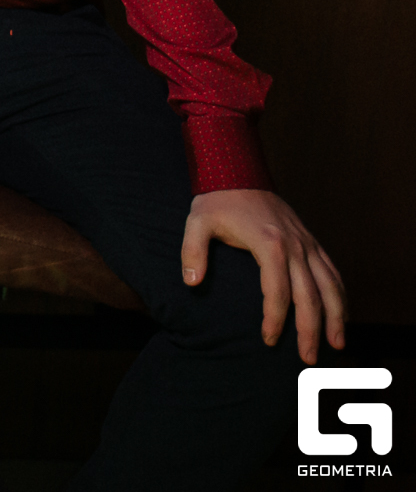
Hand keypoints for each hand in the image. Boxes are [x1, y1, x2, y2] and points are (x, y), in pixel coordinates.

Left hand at [183, 188, 345, 363]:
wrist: (239, 173)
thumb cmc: (217, 201)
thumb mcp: (197, 222)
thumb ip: (192, 251)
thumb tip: (191, 282)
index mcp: (269, 244)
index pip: (277, 291)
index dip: (275, 319)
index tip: (270, 341)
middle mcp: (295, 246)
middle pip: (310, 295)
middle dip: (311, 330)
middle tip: (308, 358)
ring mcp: (307, 243)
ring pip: (330, 285)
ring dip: (336, 316)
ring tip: (337, 345)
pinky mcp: (311, 241)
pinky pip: (333, 271)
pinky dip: (340, 294)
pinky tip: (341, 314)